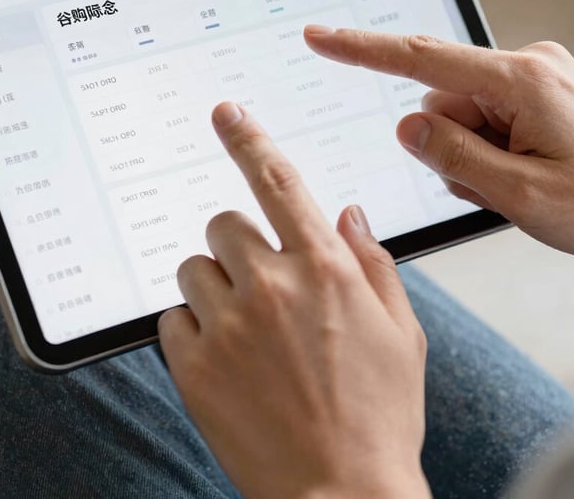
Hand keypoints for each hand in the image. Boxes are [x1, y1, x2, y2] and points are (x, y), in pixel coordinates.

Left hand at [159, 103, 430, 498]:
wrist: (341, 494)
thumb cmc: (378, 413)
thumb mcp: (400, 331)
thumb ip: (371, 260)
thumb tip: (344, 211)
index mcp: (325, 269)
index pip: (277, 182)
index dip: (248, 139)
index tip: (226, 113)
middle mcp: (272, 286)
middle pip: (222, 223)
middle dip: (236, 244)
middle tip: (257, 282)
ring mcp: (227, 325)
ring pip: (192, 267)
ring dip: (213, 286)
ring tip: (244, 329)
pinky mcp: (192, 365)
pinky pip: (173, 317)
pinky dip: (194, 330)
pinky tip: (225, 360)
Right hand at [305, 26, 573, 257]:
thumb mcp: (524, 195)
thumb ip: (454, 158)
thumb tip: (407, 126)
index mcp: (520, 82)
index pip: (420, 59)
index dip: (361, 49)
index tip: (319, 36)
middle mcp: (525, 67)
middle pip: (441, 103)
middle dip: (451, 145)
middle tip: (495, 183)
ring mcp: (532, 78)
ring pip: (461, 116)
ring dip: (472, 153)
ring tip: (518, 181)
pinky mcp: (536, 92)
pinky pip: (485, 118)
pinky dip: (491, 149)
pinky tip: (525, 170)